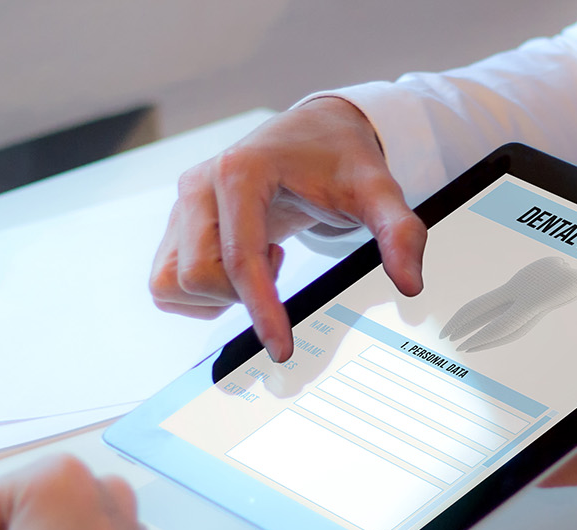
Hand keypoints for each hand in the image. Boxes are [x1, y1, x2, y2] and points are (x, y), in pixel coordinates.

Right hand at [149, 96, 427, 361]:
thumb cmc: (340, 159)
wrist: (314, 133)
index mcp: (240, 170)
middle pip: (198, 275)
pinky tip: (241, 265)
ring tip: (260, 262)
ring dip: (217, 294)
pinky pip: (167, 282)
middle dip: (241, 295)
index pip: (240, 258)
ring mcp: (182, 204)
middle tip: (281, 266)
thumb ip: (399, 232)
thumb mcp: (378, 190)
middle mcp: (200, 184)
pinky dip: (202, 293)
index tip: (283, 348)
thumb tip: (409, 283)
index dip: (261, 310)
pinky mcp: (176, 223)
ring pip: (173, 282)